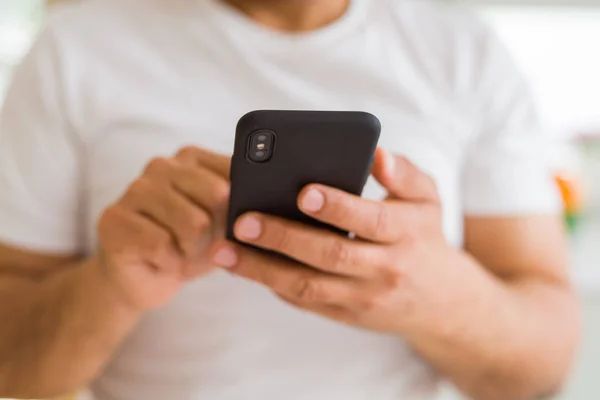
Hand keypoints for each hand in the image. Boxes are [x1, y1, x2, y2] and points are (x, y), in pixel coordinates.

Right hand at [95, 146, 230, 311]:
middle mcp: (162, 165)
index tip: (227, 224)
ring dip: (192, 251)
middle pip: (218, 196)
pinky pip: (161, 244)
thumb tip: (260, 201)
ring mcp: (135, 189)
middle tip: (199, 244)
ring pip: (193, 224)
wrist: (146, 279)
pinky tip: (160, 260)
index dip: (240, 208)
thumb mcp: (224, 223)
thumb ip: (241, 203)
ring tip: (179, 252)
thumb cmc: (189, 246)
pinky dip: (169, 262)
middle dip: (217, 232)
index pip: (235, 172)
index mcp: (192, 158)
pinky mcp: (114, 219)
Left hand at [210, 148, 448, 332]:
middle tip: (243, 221)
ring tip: (224, 251)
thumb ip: (403, 174)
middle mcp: (384, 269)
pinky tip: (244, 266)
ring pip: (308, 286)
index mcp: (406, 233)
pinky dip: (272, 284)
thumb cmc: (423, 236)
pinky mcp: (345, 315)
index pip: (370, 220)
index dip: (337, 208)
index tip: (302, 192)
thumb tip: (377, 154)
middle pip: (330, 255)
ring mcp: (362, 297)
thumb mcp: (427, 200)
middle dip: (283, 238)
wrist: (438, 301)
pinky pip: (304, 302)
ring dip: (262, 270)